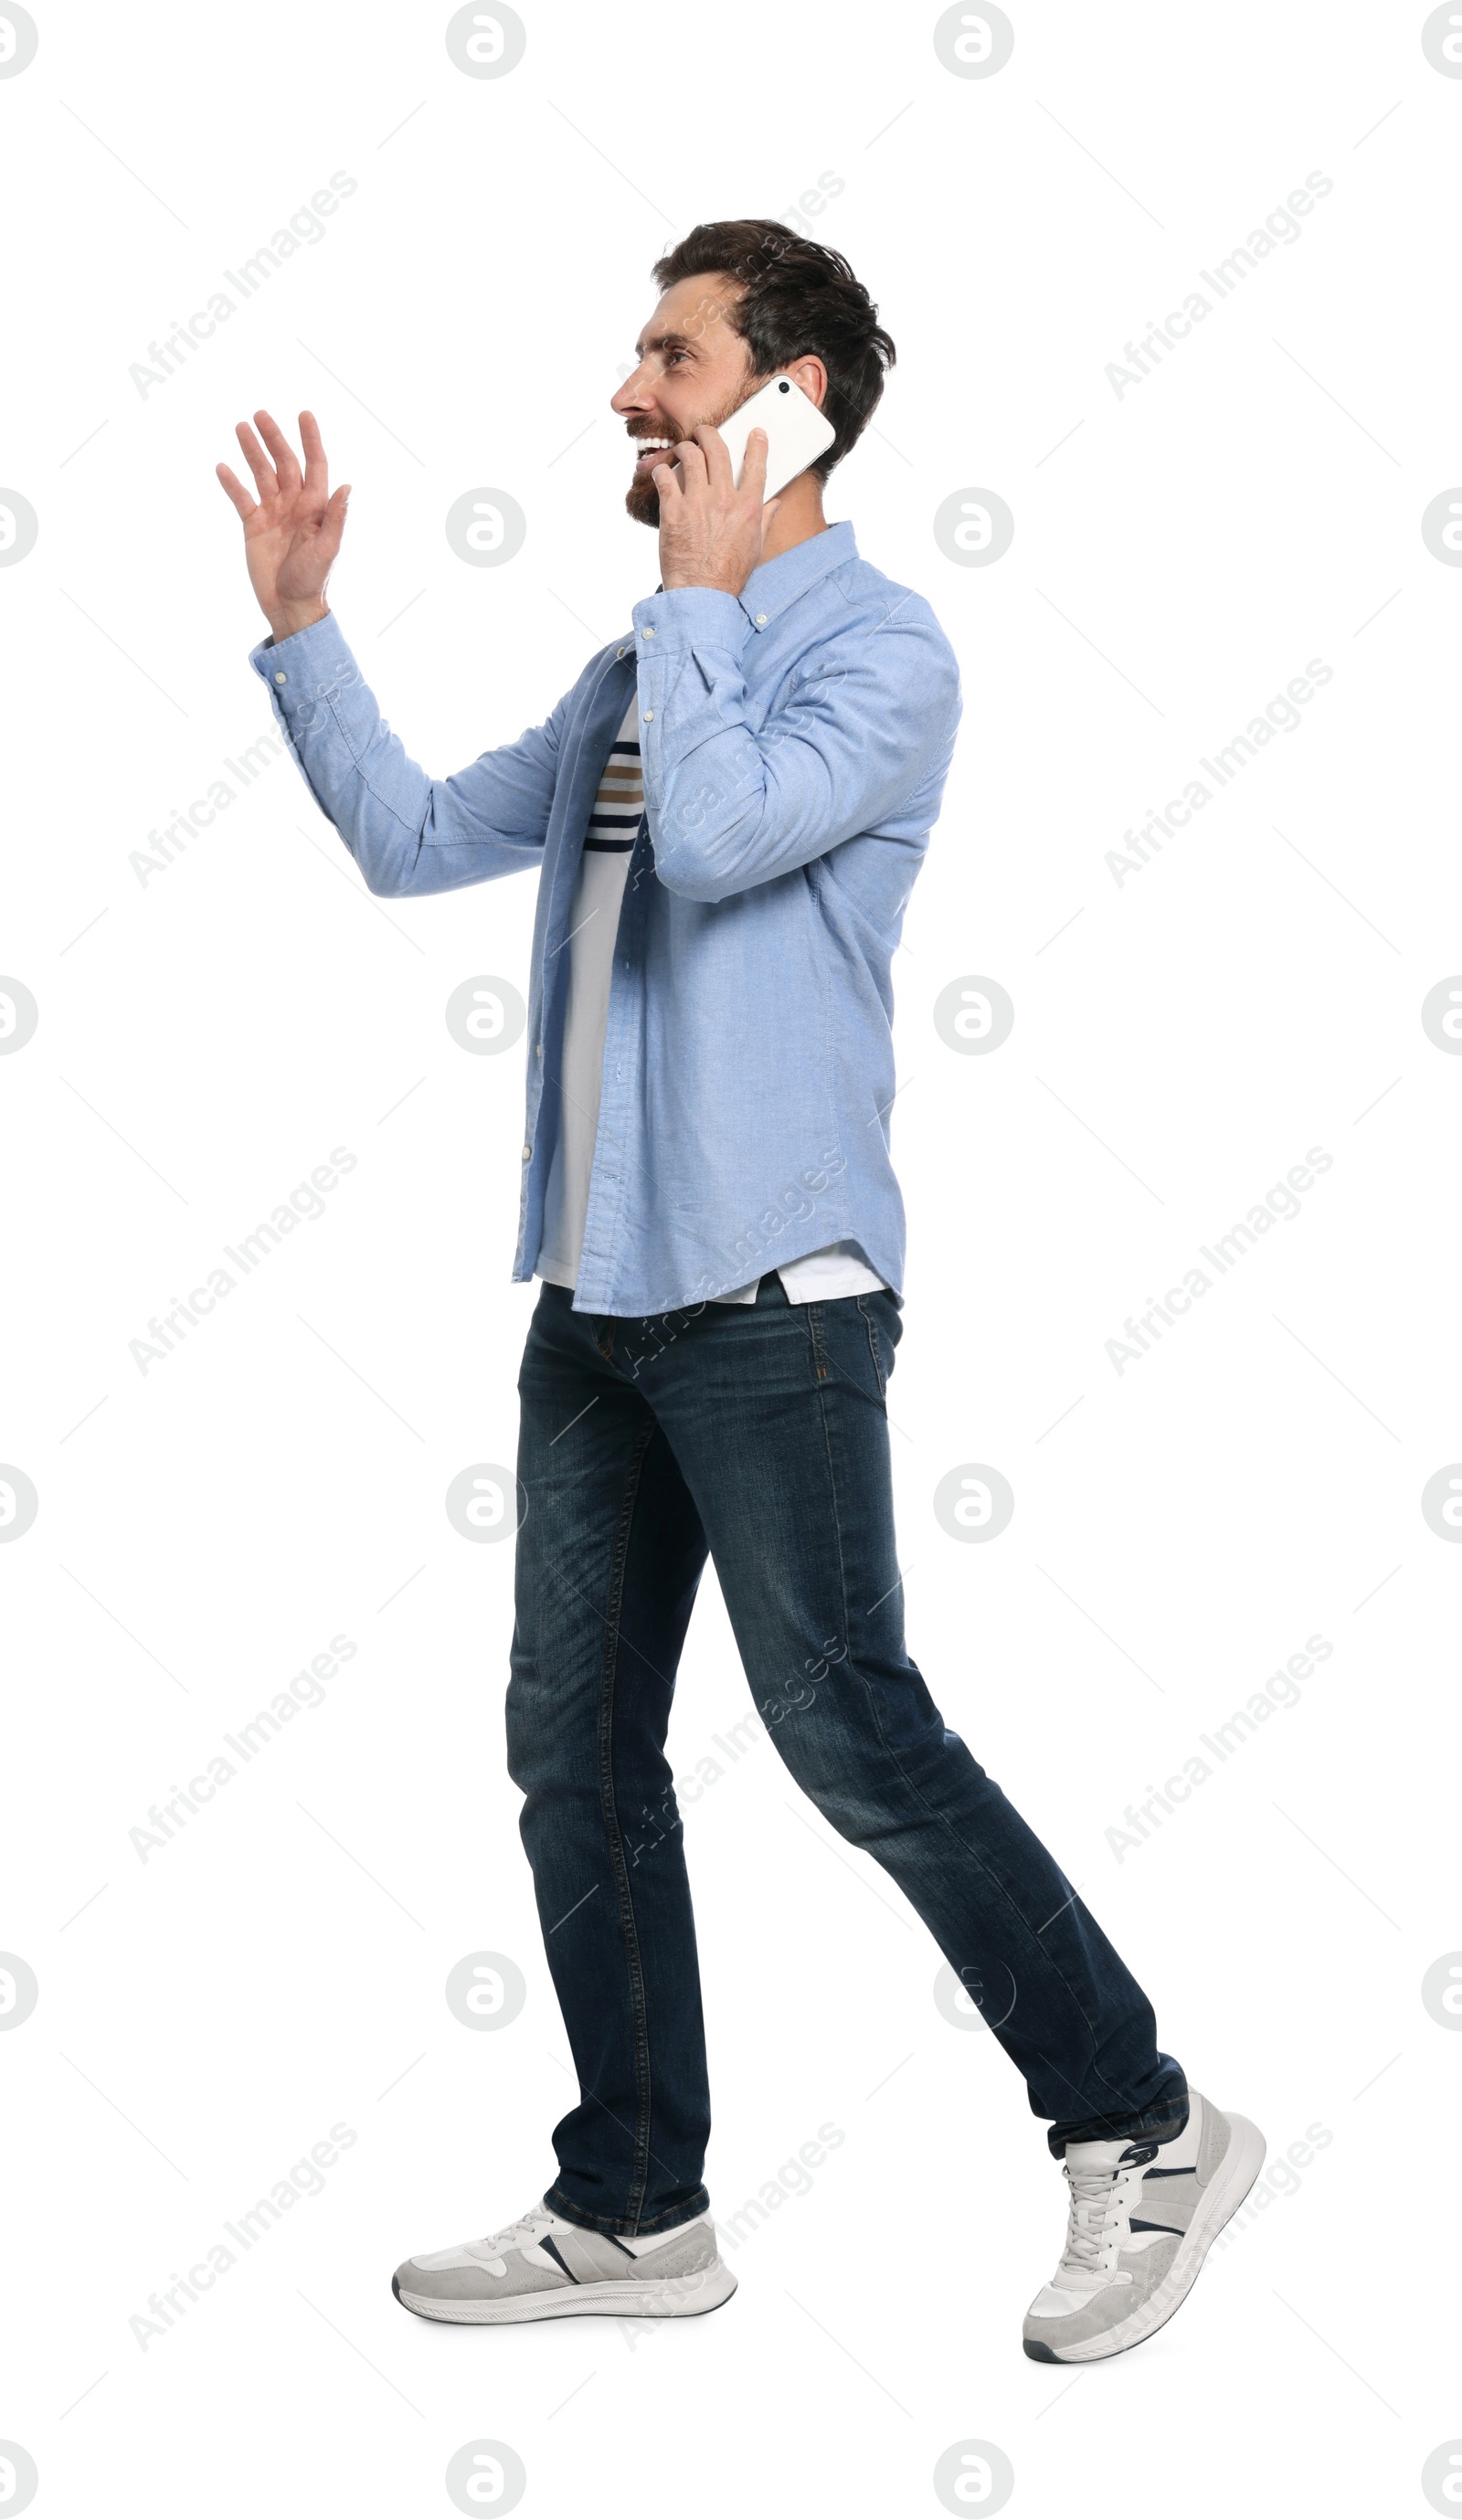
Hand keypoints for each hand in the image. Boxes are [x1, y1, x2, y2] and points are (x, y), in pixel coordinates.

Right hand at [216, 408, 349, 641]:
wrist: (290, 606)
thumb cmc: (313, 580)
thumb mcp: (327, 549)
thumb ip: (334, 518)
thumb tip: (347, 487)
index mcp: (315, 507)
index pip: (314, 464)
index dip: (310, 439)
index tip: (304, 414)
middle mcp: (294, 504)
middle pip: (284, 462)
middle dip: (274, 438)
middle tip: (259, 414)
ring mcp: (273, 513)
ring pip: (262, 474)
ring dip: (252, 451)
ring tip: (240, 427)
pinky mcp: (254, 526)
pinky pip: (241, 498)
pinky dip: (232, 483)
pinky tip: (222, 467)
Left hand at [655, 424, 780, 596]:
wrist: (702, 594)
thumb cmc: (728, 574)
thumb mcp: (755, 546)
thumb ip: (765, 519)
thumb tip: (775, 502)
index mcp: (748, 508)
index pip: (757, 466)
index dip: (757, 445)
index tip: (755, 433)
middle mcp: (724, 500)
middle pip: (718, 450)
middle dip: (709, 434)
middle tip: (703, 433)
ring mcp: (698, 503)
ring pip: (691, 456)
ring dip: (685, 448)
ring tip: (683, 449)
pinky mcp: (674, 511)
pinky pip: (666, 477)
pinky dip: (663, 471)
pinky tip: (662, 473)